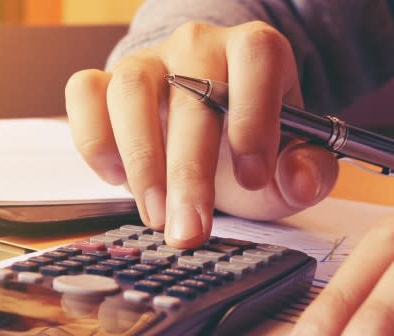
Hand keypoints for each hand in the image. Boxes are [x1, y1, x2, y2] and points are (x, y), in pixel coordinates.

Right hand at [65, 21, 338, 247]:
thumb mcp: (290, 164)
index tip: (252, 178)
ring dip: (141, 161)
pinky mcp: (103, 83)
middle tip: (191, 231)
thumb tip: (299, 178)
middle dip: (190, 172)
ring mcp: (146, 62)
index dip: (255, 116)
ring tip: (157, 216)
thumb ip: (309, 173)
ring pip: (130, 90)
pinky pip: (84, 95)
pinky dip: (94, 140)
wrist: (205, 134)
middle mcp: (197, 46)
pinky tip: (116, 179)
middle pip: (190, 93)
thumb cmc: (247, 147)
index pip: (256, 58)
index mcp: (254, 51)